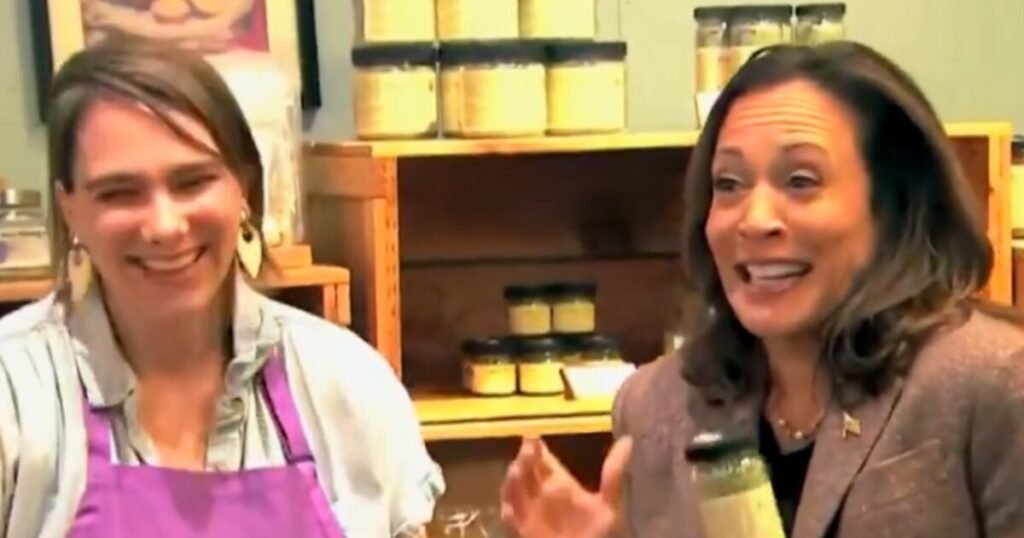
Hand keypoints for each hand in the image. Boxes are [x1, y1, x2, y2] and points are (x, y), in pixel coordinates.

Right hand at [500, 436, 632, 537]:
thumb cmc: (599, 536)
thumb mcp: (610, 504)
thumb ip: (614, 472)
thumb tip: (628, 440)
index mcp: (562, 486)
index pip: (546, 462)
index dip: (538, 449)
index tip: (533, 435)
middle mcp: (543, 496)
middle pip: (528, 472)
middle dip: (525, 459)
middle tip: (528, 448)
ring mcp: (530, 513)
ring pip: (514, 490)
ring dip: (514, 480)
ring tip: (518, 469)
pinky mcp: (522, 530)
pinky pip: (509, 517)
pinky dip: (508, 509)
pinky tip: (508, 503)